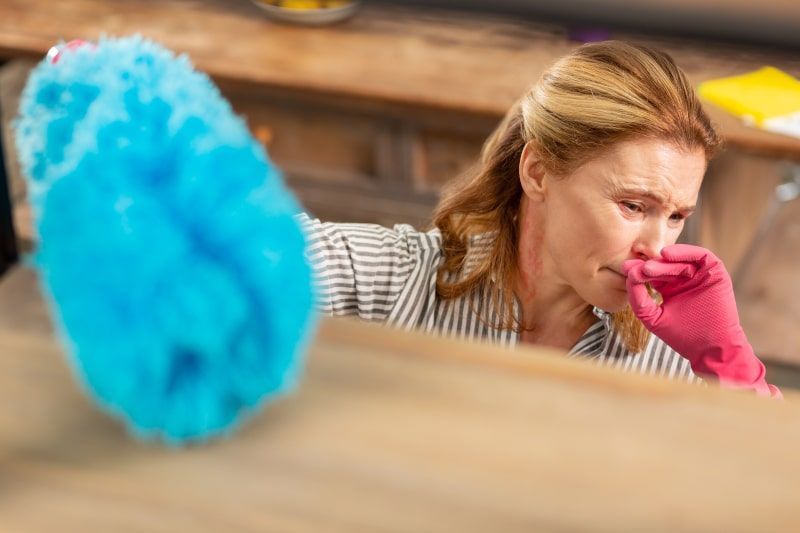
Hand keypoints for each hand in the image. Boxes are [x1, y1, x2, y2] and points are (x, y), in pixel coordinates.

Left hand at [623, 244, 780, 398]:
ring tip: (648, 266)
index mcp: (670, 288)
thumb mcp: (653, 317)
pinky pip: (701, 255)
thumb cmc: (683, 336)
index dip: (638, 271)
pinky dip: (685, 252)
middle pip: (664, 266)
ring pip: (679, 260)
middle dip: (649, 266)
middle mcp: (684, 279)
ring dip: (663, 262)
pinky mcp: (715, 272)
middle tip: (635, 268)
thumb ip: (638, 300)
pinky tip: (667, 254)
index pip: (652, 275)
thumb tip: (629, 278)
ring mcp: (700, 275)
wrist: (712, 349)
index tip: (625, 269)